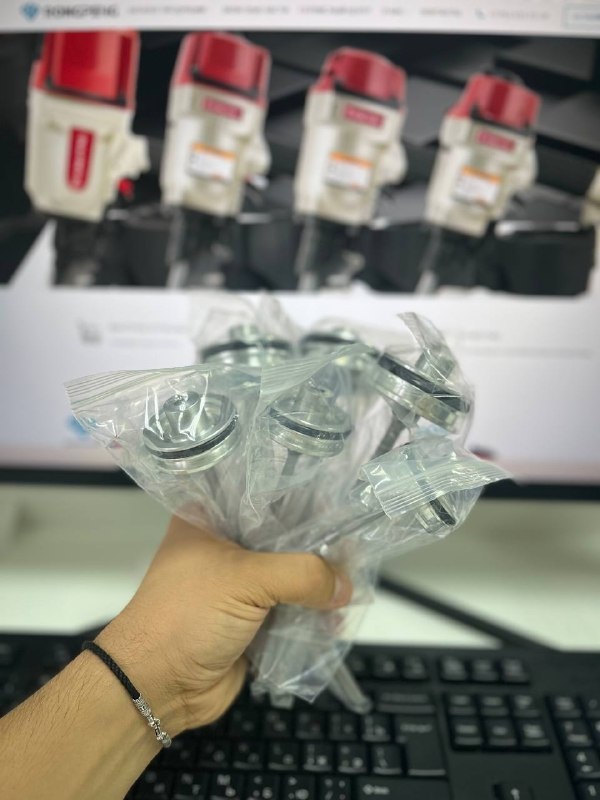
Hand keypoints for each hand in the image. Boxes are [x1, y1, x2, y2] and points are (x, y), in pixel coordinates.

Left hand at [97, 515, 352, 735]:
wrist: (157, 687)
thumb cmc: (188, 615)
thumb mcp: (246, 580)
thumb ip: (303, 574)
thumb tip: (346, 587)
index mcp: (210, 519)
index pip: (264, 496)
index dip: (301, 499)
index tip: (340, 502)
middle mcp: (224, 547)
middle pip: (282, 538)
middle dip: (317, 547)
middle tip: (356, 546)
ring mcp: (237, 586)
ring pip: (289, 577)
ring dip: (317, 585)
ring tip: (352, 585)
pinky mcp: (250, 621)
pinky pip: (290, 611)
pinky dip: (311, 615)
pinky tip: (337, 616)